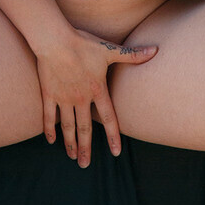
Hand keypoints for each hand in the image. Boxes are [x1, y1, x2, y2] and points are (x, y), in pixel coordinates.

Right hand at [36, 26, 157, 167]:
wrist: (55, 40)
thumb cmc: (83, 44)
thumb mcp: (110, 50)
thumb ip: (132, 55)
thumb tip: (155, 50)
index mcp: (97, 90)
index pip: (108, 118)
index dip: (112, 136)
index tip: (115, 152)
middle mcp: (81, 99)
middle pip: (85, 128)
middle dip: (85, 148)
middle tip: (85, 164)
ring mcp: (64, 98)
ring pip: (68, 126)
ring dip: (70, 142)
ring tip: (71, 156)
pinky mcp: (49, 94)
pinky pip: (49, 116)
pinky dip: (50, 129)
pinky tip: (51, 141)